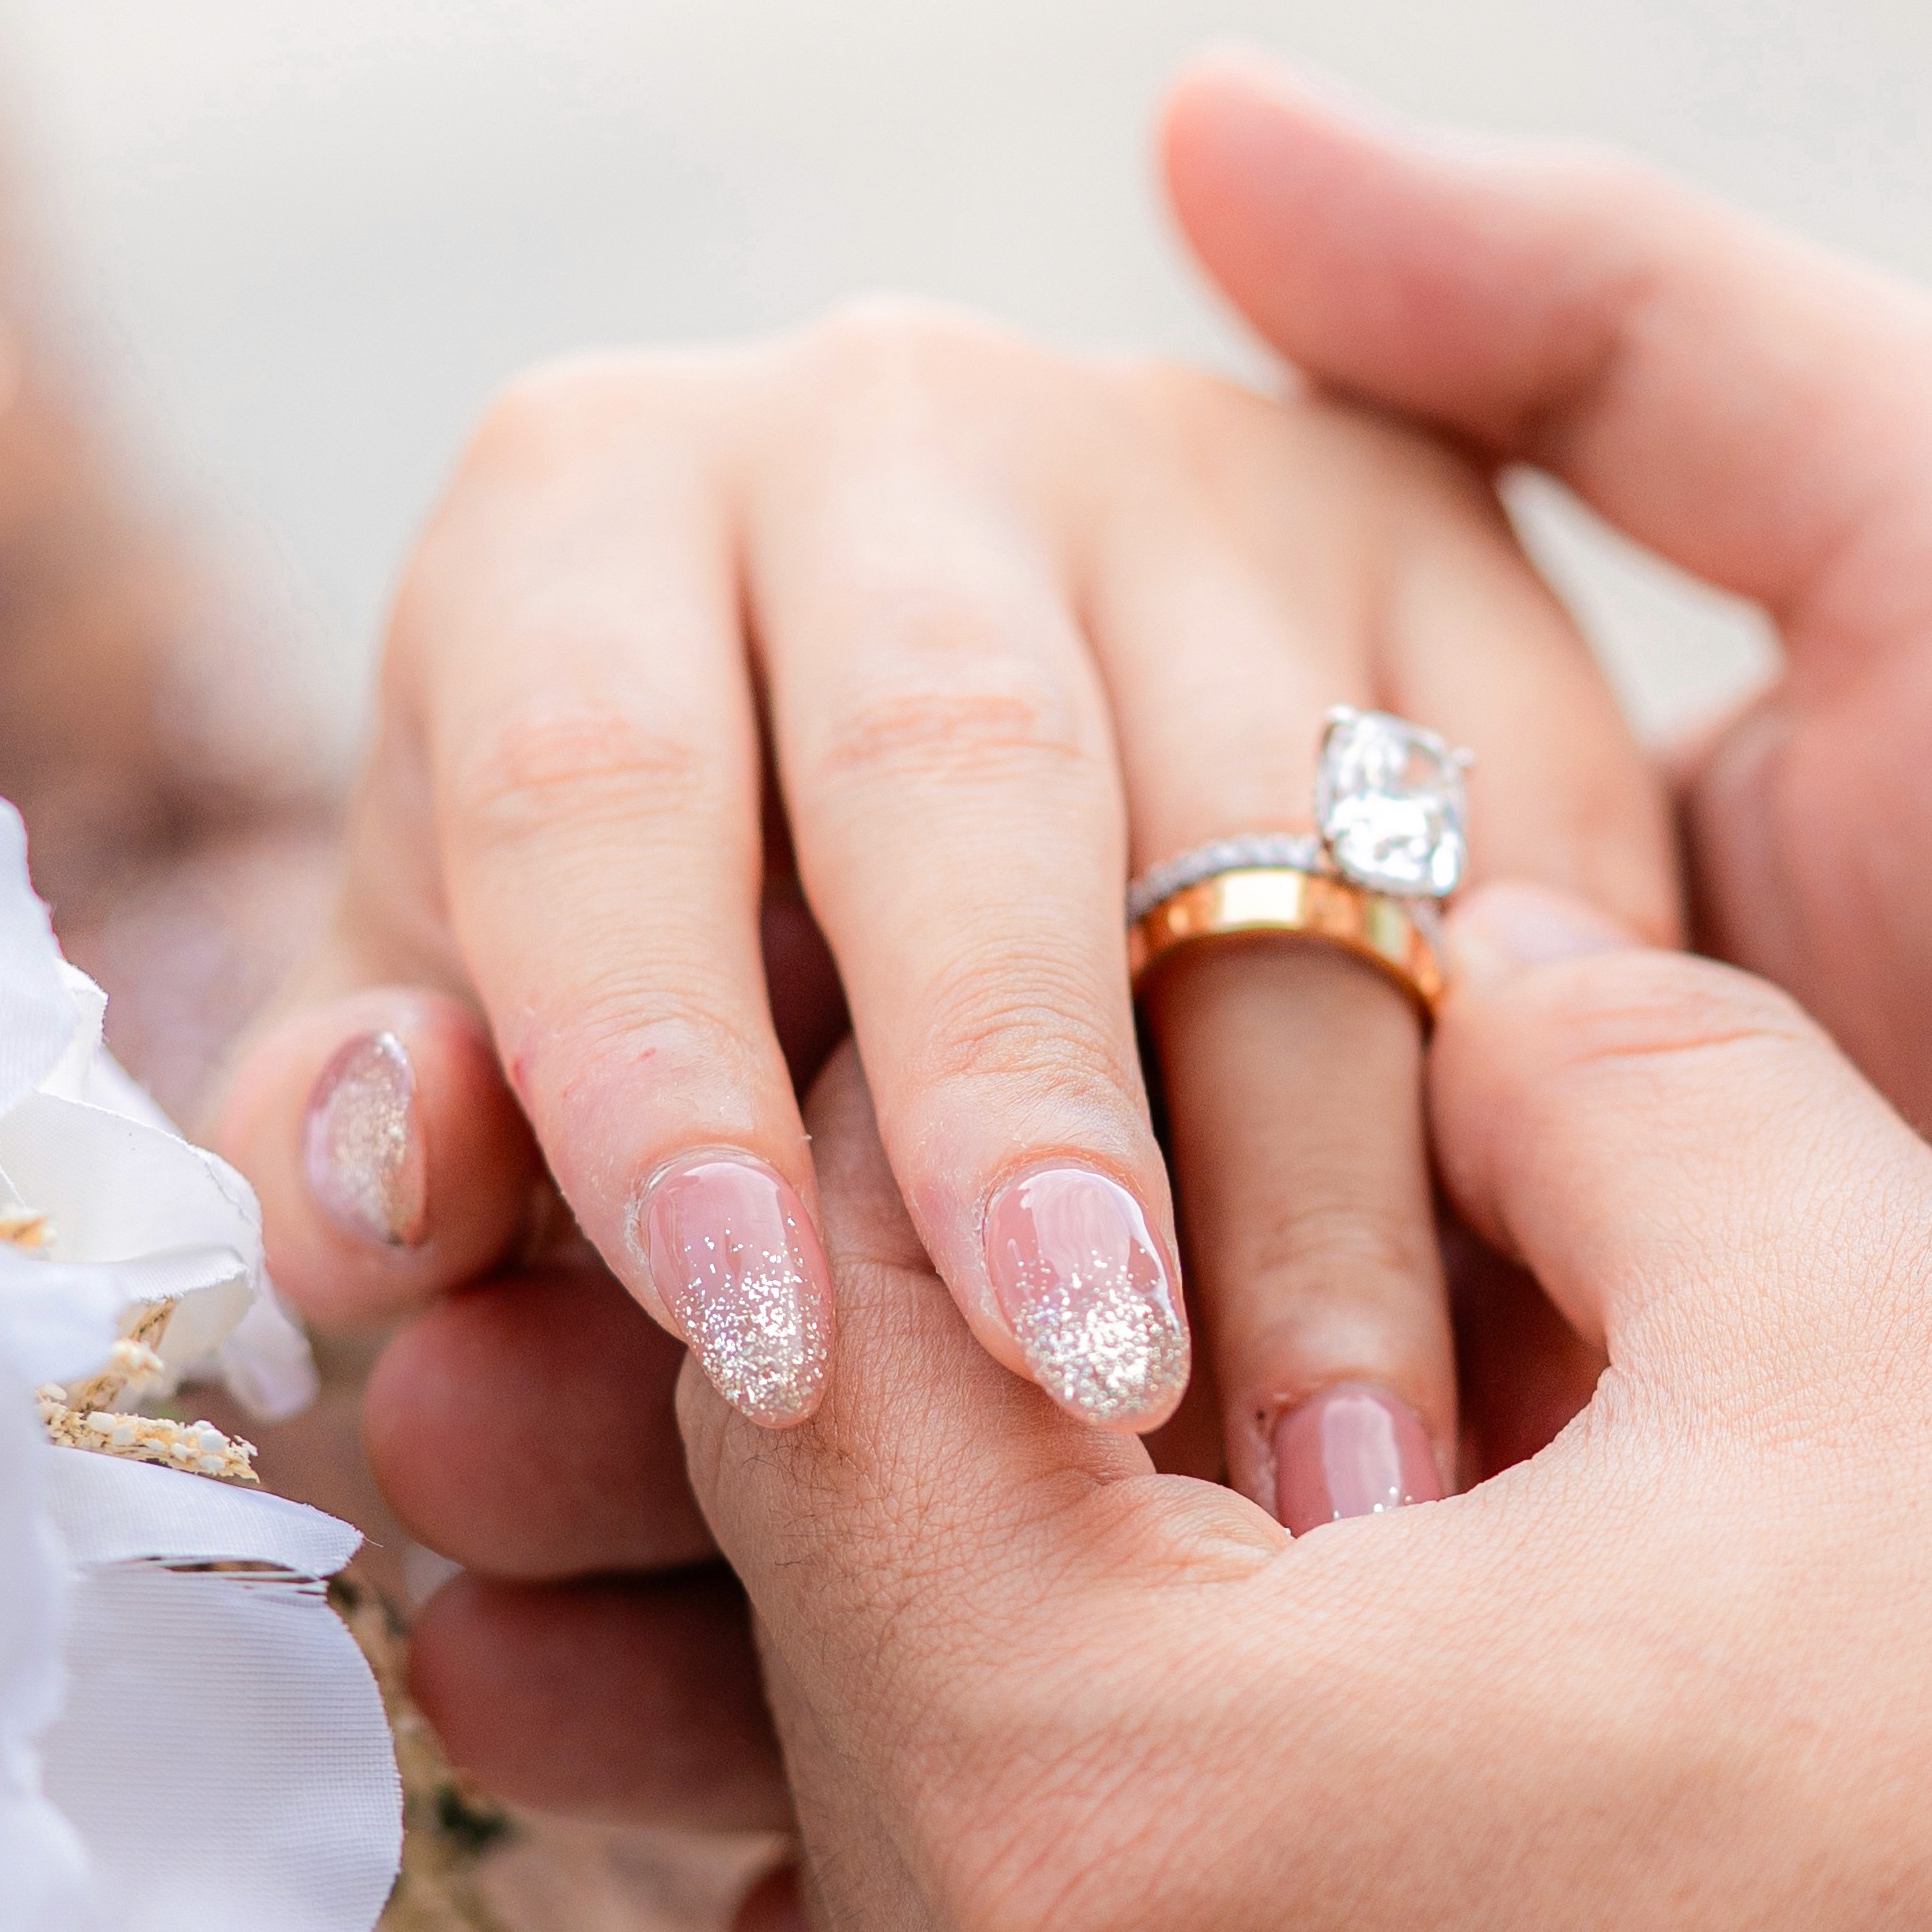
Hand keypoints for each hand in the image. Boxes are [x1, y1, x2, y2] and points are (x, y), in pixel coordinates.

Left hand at [212, 314, 1672, 1676]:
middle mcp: (895, 430)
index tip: (749, 1347)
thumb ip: (380, 1148)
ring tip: (1340, 1501)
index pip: (587, 781)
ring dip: (1328, 1202)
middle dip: (1028, 1098)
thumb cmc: (653, 995)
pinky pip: (1546, 857)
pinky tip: (1543, 1398)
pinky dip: (1551, 1140)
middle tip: (1091, 1388)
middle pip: (962, 764)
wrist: (952, 836)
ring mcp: (1212, 479)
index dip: (652, 1072)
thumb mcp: (471, 1056)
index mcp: (589, 513)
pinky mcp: (1469, 572)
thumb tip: (380, 1182)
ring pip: (1289, 838)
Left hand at [686, 900, 1931, 1931]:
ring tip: (1322, 1491)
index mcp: (1119, 1826)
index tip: (1051, 1006)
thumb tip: (1476, 957)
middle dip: (997, 1419)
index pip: (823, 1386)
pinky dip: (1223, 1916)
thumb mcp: (1897, 1324)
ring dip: (1107, 1675)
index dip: (927, 1139)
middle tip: (1149, 1199)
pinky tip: (1446, 1775)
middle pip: (861, 1665)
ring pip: (988, 1898)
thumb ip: (1617, 1067)